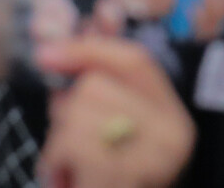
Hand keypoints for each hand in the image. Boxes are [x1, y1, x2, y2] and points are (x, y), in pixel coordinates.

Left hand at [36, 37, 195, 187]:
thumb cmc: (99, 186)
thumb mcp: (105, 140)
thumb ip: (94, 100)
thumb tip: (54, 54)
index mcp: (176, 122)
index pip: (137, 62)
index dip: (90, 49)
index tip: (47, 52)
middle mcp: (173, 136)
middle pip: (97, 85)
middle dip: (67, 116)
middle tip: (70, 152)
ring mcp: (152, 159)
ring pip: (76, 113)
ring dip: (57, 145)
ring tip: (71, 172)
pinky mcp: (120, 179)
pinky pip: (70, 143)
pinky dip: (55, 162)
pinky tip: (67, 179)